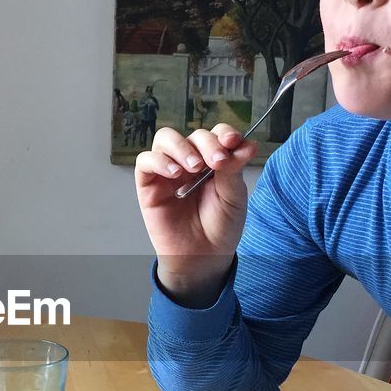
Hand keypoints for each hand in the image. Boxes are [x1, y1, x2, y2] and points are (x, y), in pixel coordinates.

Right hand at [134, 124, 257, 306]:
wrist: (204, 257)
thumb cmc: (220, 228)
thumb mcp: (234, 196)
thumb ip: (233, 168)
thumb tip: (245, 142)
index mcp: (213, 160)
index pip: (216, 134)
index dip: (224, 133)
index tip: (234, 141)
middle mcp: (190, 161)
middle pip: (193, 135)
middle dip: (208, 144)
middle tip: (218, 162)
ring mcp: (168, 171)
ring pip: (165, 139)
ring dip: (182, 147)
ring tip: (195, 167)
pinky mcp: (148, 185)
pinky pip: (146, 161)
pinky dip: (159, 161)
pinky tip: (175, 173)